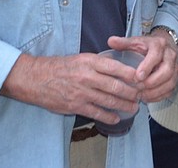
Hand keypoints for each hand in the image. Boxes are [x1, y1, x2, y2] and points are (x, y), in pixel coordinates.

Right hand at [0, 52, 142, 124]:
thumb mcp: (80, 58)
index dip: (131, 74)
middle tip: (141, 95)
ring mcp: (82, 92)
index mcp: (89, 62)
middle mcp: (87, 76)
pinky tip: (117, 118)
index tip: (141, 77)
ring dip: (124, 105)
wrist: (36, 79)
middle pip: (115, 86)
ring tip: (134, 107)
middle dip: (131, 92)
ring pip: (109, 100)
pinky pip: (96, 113)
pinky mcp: (76, 105)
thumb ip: (98, 62)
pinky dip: (109, 116)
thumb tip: (118, 65)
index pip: (116, 67)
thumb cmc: (59, 67)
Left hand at [106, 34, 177, 102]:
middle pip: (167, 71)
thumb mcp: (136, 41)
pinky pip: (171, 89)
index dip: (147, 66)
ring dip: (156, 91)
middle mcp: (170, 56)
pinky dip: (160, 96)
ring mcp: (175, 67)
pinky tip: (148, 98)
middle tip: (140, 88)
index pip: (156, 55)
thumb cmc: (148, 46)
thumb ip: (124, 43)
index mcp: (159, 45)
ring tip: (142, 96)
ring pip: (171, 81)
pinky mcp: (176, 77)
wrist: (165, 45)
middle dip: (153, 82)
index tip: (137, 77)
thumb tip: (111, 41)